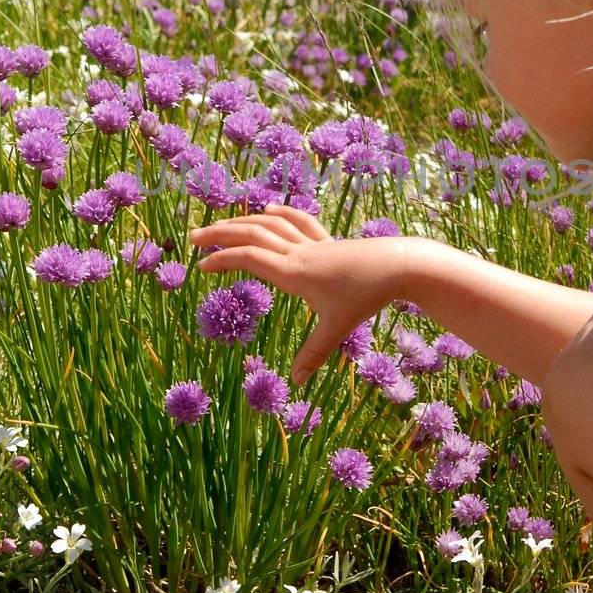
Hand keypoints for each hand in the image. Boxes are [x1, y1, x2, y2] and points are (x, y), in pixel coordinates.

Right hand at [186, 204, 409, 384]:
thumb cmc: (366, 296)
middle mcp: (298, 252)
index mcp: (293, 272)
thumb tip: (297, 382)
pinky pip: (299, 221)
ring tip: (223, 224)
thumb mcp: (337, 328)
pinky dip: (281, 214)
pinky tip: (269, 210)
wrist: (398, 265)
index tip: (200, 265)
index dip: (221, 259)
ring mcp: (313, 243)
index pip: (248, 258)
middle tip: (193, 237)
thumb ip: (314, 354)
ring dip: (244, 221)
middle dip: (219, 233)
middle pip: (251, 234)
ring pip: (271, 223)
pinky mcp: (328, 241)